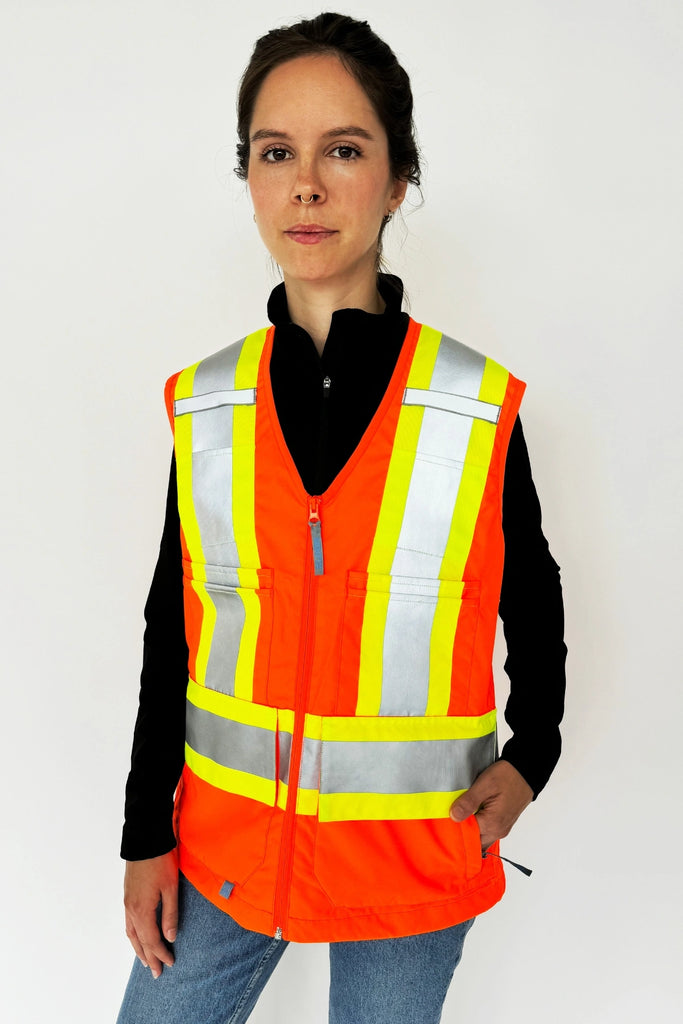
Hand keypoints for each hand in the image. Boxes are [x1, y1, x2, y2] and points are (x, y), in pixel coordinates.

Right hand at [124, 850, 177, 977]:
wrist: (145, 839)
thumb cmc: (161, 861)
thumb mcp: (170, 888)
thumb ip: (170, 914)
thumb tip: (170, 938)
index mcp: (142, 910)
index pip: (151, 940)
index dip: (160, 953)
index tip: (170, 963)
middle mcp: (131, 909)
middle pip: (139, 940)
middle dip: (148, 956)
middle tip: (156, 972)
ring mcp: (127, 901)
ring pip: (131, 932)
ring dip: (138, 947)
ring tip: (145, 959)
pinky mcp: (128, 894)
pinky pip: (128, 922)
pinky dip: (133, 934)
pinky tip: (138, 935)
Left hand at [449, 760, 532, 852]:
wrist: (527, 771)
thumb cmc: (507, 776)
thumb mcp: (485, 785)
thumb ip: (468, 802)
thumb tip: (454, 817)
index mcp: (492, 824)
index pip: (467, 837)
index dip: (455, 830)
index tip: (446, 821)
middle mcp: (498, 831)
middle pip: (474, 841)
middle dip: (462, 832)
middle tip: (450, 818)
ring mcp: (502, 828)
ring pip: (481, 837)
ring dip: (470, 828)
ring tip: (460, 813)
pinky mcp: (503, 823)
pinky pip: (487, 830)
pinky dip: (478, 825)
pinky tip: (471, 812)